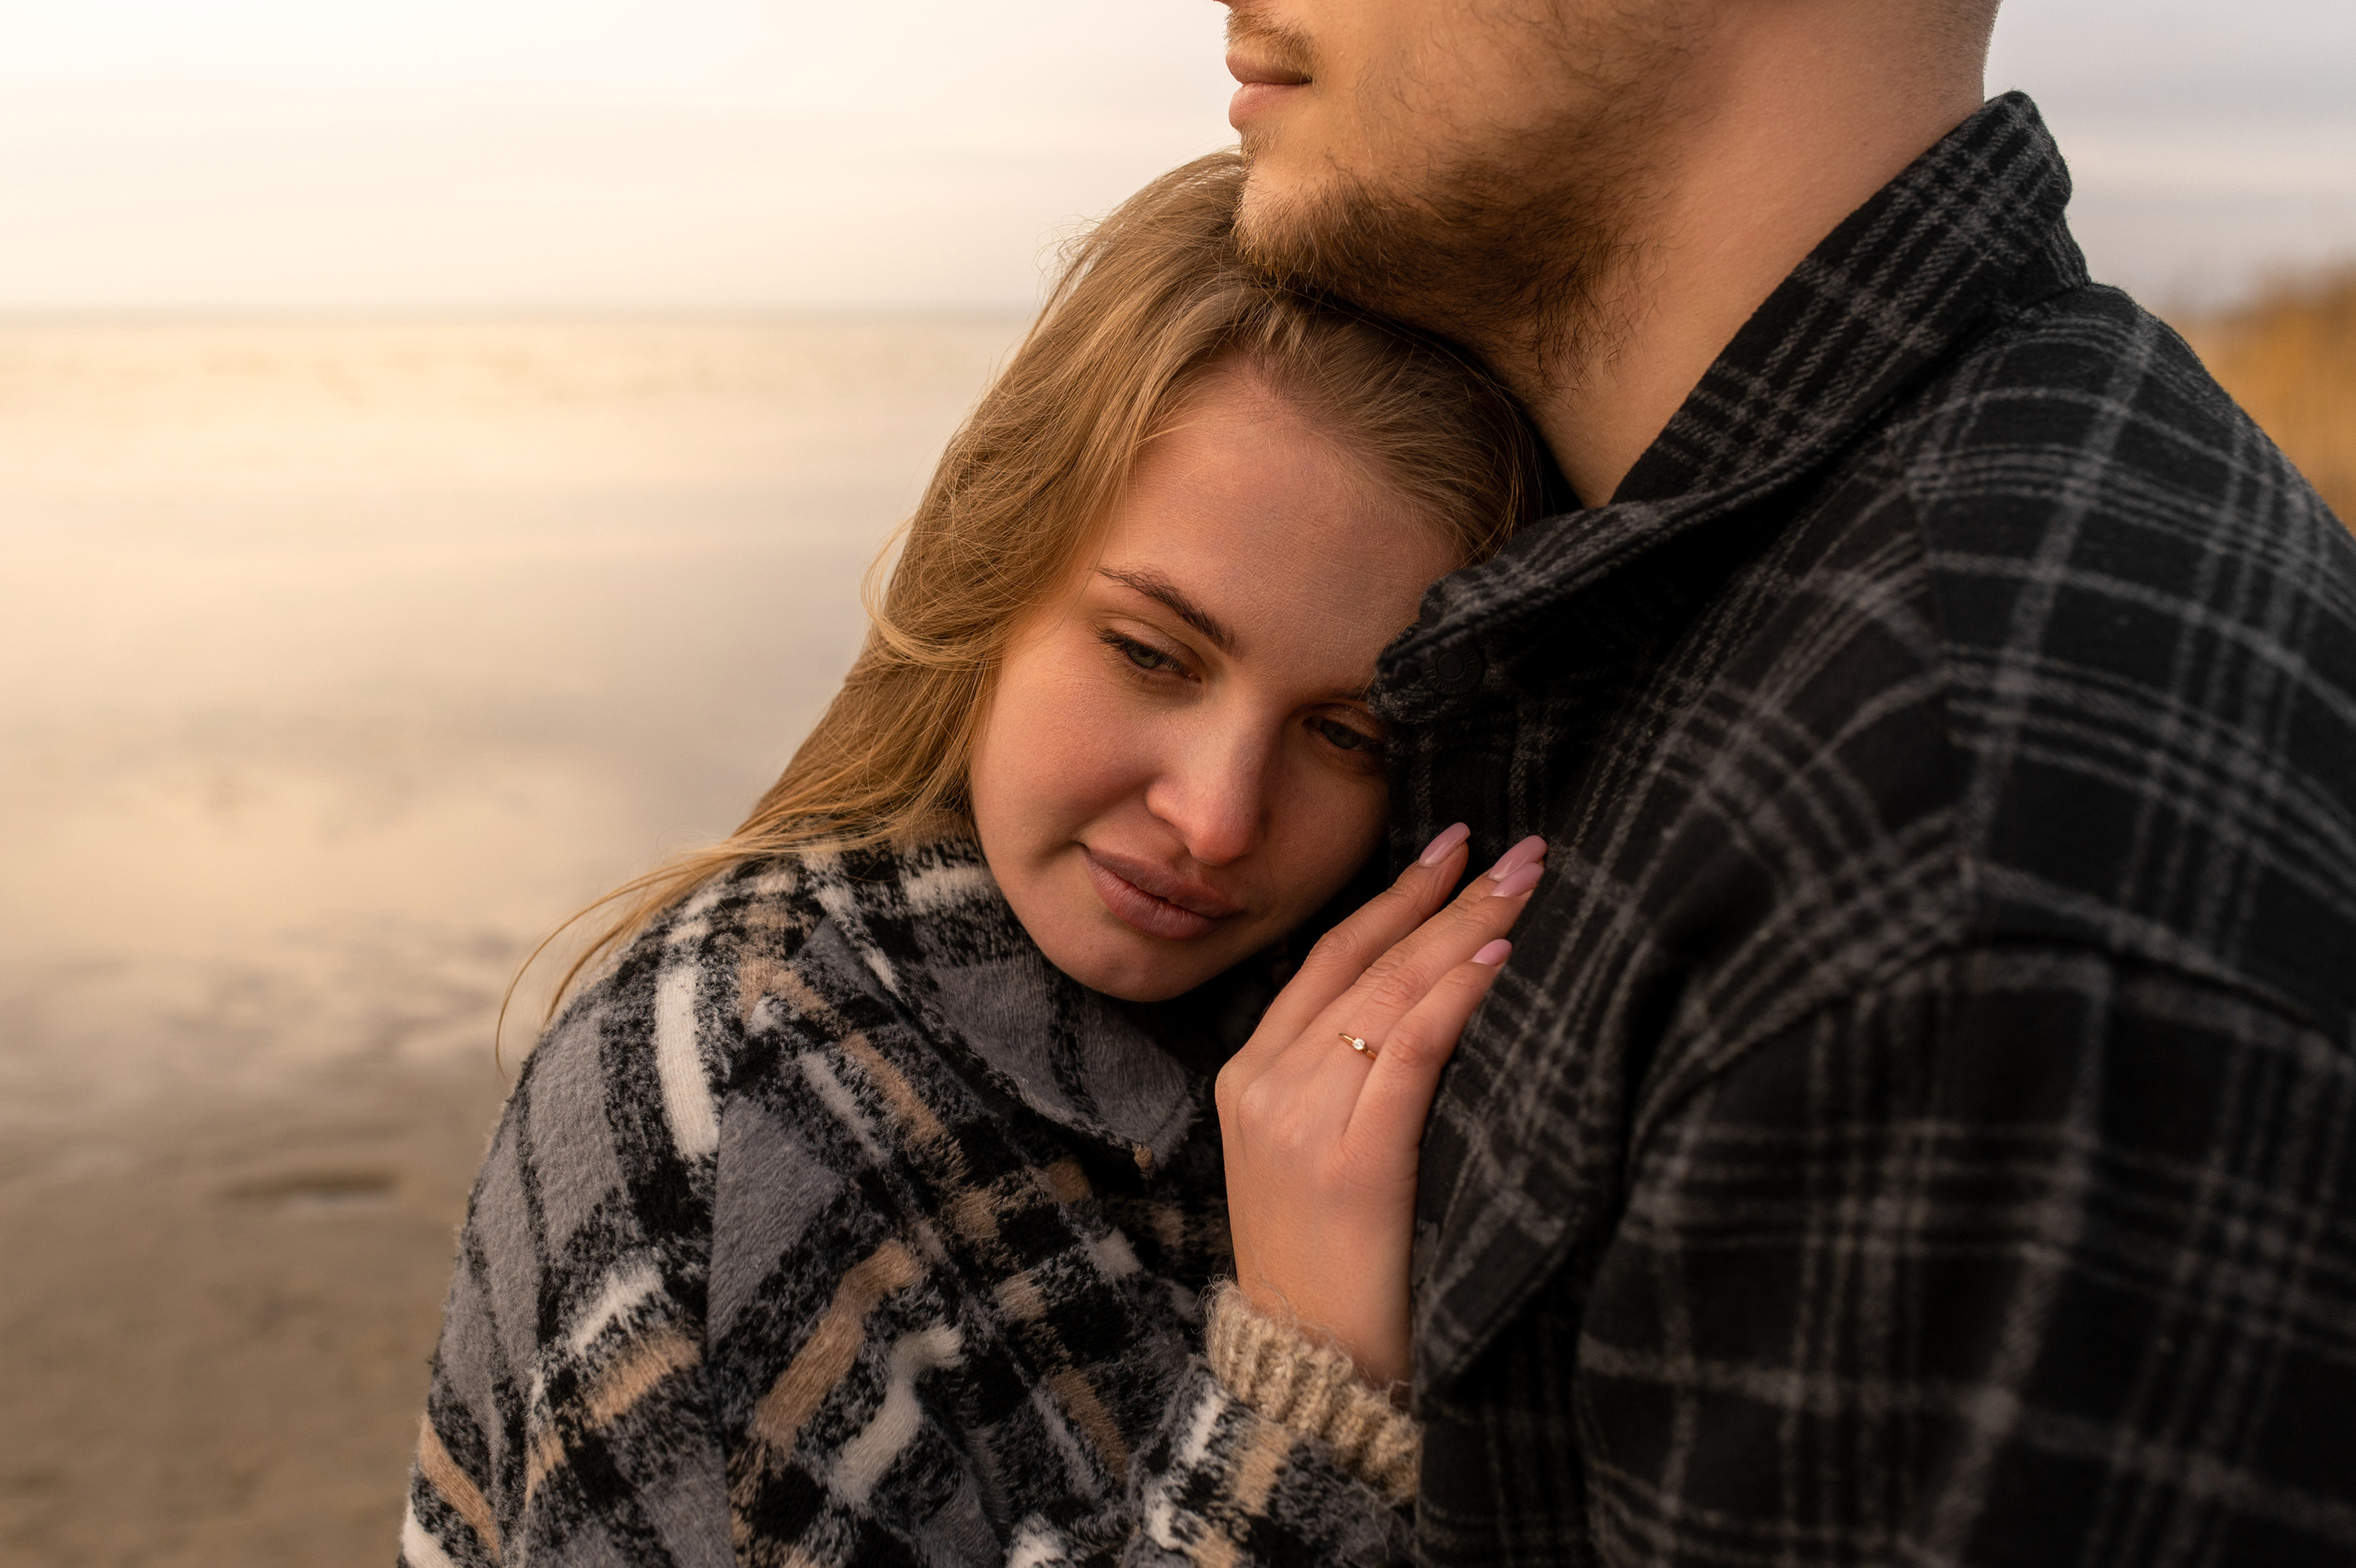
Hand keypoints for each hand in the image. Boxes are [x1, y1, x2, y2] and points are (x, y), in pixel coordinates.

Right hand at [1214, 825, 1545, 1390]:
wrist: (1302, 1377)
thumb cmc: (1328, 1273)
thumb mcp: (1306, 1160)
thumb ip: (1341, 1084)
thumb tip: (1430, 1005)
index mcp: (1249, 1076)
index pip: (1330, 958)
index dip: (1395, 895)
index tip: (1455, 846)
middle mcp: (1267, 1083)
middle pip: (1367, 962)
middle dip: (1449, 895)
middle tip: (1520, 846)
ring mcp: (1303, 1119)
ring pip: (1392, 994)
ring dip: (1468, 928)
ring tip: (1529, 881)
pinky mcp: (1353, 1162)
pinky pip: (1411, 1054)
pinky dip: (1455, 998)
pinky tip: (1499, 958)